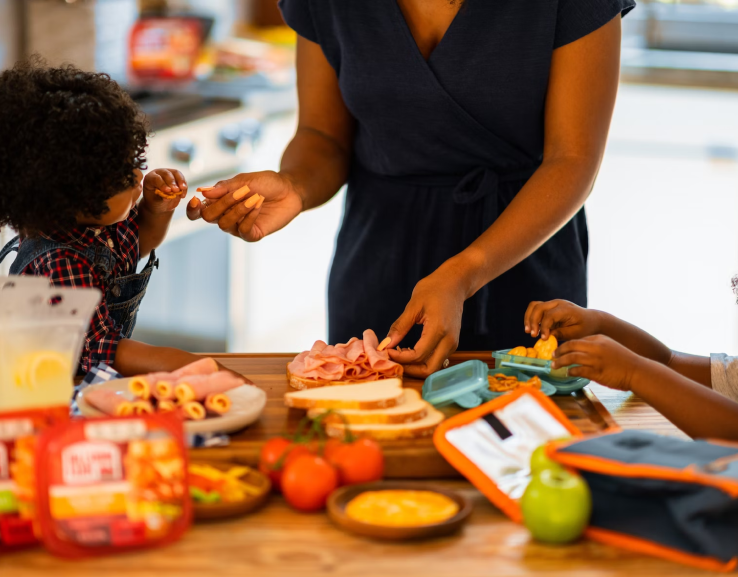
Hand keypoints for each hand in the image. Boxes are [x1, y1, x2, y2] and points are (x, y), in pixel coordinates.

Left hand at [142, 168, 187, 213]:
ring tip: (183, 189)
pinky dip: (184, 187)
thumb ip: (162, 197)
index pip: (156, 178)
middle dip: (172, 182)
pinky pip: (182, 179)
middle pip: (166, 173)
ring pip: (176, 173)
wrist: (161, 204)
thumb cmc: (155, 202)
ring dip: (181, 181)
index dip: (162, 184)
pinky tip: (183, 195)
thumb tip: (169, 196)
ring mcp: (168, 174)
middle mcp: (158, 173)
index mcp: (150, 178)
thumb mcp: (156, 201)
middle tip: (177, 190)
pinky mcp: (177, 177)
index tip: (168, 191)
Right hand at [186, 171, 302, 241]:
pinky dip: (249, 216)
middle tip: (240, 192)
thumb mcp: (244, 181)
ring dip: (238, 209)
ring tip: (254, 196)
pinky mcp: (252, 234)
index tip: (195, 200)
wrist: (290, 190)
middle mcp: (226, 216)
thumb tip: (202, 192)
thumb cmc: (266, 183)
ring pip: (225, 224)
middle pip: (209, 217)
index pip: (198, 211)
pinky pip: (243, 230)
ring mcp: (238, 227)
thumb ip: (224, 188)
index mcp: (220, 202)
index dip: (192, 209)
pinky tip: (258, 204)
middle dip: (222, 203)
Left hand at [384, 271, 465, 378]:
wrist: (455, 284)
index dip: (400, 358)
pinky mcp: (452, 344)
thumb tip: (386, 344)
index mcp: (439, 329)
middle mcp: (449, 341)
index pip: (418, 355)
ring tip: (399, 353)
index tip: (387, 350)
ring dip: (415, 366)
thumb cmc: (434, 289)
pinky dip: (422, 361)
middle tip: (393, 359)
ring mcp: (453, 344)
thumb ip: (400, 326)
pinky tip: (409, 350)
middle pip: (428, 369)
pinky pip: (436, 360)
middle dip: (409, 369)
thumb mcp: (414, 305)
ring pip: (433, 367)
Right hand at [524, 299, 600, 341]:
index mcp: (566, 309)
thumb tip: (546, 336)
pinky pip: (535, 308)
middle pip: (539, 307)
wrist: (591, 320)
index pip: (549, 315)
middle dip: (533, 321)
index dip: (544, 327)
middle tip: (532, 335)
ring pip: (534, 306)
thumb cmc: (585, 327)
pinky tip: (531, 328)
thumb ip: (561, 333)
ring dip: (529, 318)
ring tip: (528, 331)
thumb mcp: (576, 333)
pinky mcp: (549, 307)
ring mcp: (552, 304)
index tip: (543, 339)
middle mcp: (558, 303)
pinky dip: (531, 317)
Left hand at [552, 335, 648, 390]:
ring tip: (554, 365)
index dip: (565, 345)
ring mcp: (595, 360)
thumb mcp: (609, 346)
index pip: (577, 339)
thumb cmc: (623, 360)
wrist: (637, 370)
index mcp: (598, 339)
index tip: (558, 349)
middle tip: (552, 356)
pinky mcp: (596, 372)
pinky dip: (570, 372)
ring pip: (571, 358)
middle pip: (570, 346)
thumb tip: (579, 350)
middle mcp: (596, 347)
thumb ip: (595, 346)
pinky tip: (567, 373)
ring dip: (560, 362)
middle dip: (559, 351)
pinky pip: (578, 370)